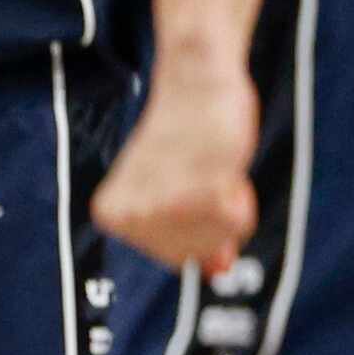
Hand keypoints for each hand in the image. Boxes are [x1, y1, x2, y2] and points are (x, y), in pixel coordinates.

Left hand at [94, 59, 257, 276]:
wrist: (193, 85)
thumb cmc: (183, 140)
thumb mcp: (179, 195)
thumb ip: (197, 236)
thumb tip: (217, 270)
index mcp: (112, 215)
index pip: (176, 258)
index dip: (197, 228)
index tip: (186, 187)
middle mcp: (130, 213)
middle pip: (200, 252)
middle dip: (216, 221)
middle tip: (205, 176)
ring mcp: (162, 200)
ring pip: (220, 238)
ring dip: (231, 208)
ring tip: (212, 170)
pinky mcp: (197, 184)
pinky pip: (236, 221)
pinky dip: (241, 198)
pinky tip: (223, 169)